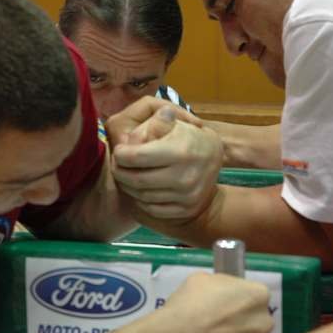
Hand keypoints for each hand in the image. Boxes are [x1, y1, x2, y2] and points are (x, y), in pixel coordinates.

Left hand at [110, 101, 221, 223]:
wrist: (215, 159)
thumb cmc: (190, 137)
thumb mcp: (176, 124)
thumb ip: (155, 123)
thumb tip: (139, 124)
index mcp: (179, 152)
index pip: (136, 157)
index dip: (121, 155)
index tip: (118, 151)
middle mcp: (184, 176)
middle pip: (137, 180)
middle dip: (120, 173)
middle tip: (117, 166)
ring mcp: (186, 196)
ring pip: (143, 196)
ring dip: (129, 187)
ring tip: (126, 176)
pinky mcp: (186, 209)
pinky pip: (153, 209)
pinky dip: (141, 201)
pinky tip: (139, 189)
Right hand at [143, 273, 272, 332]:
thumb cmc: (190, 303)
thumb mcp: (204, 279)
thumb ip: (224, 284)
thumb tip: (226, 291)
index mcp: (258, 294)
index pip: (257, 295)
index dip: (241, 298)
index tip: (228, 303)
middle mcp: (265, 320)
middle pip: (258, 318)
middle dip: (244, 319)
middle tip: (222, 321)